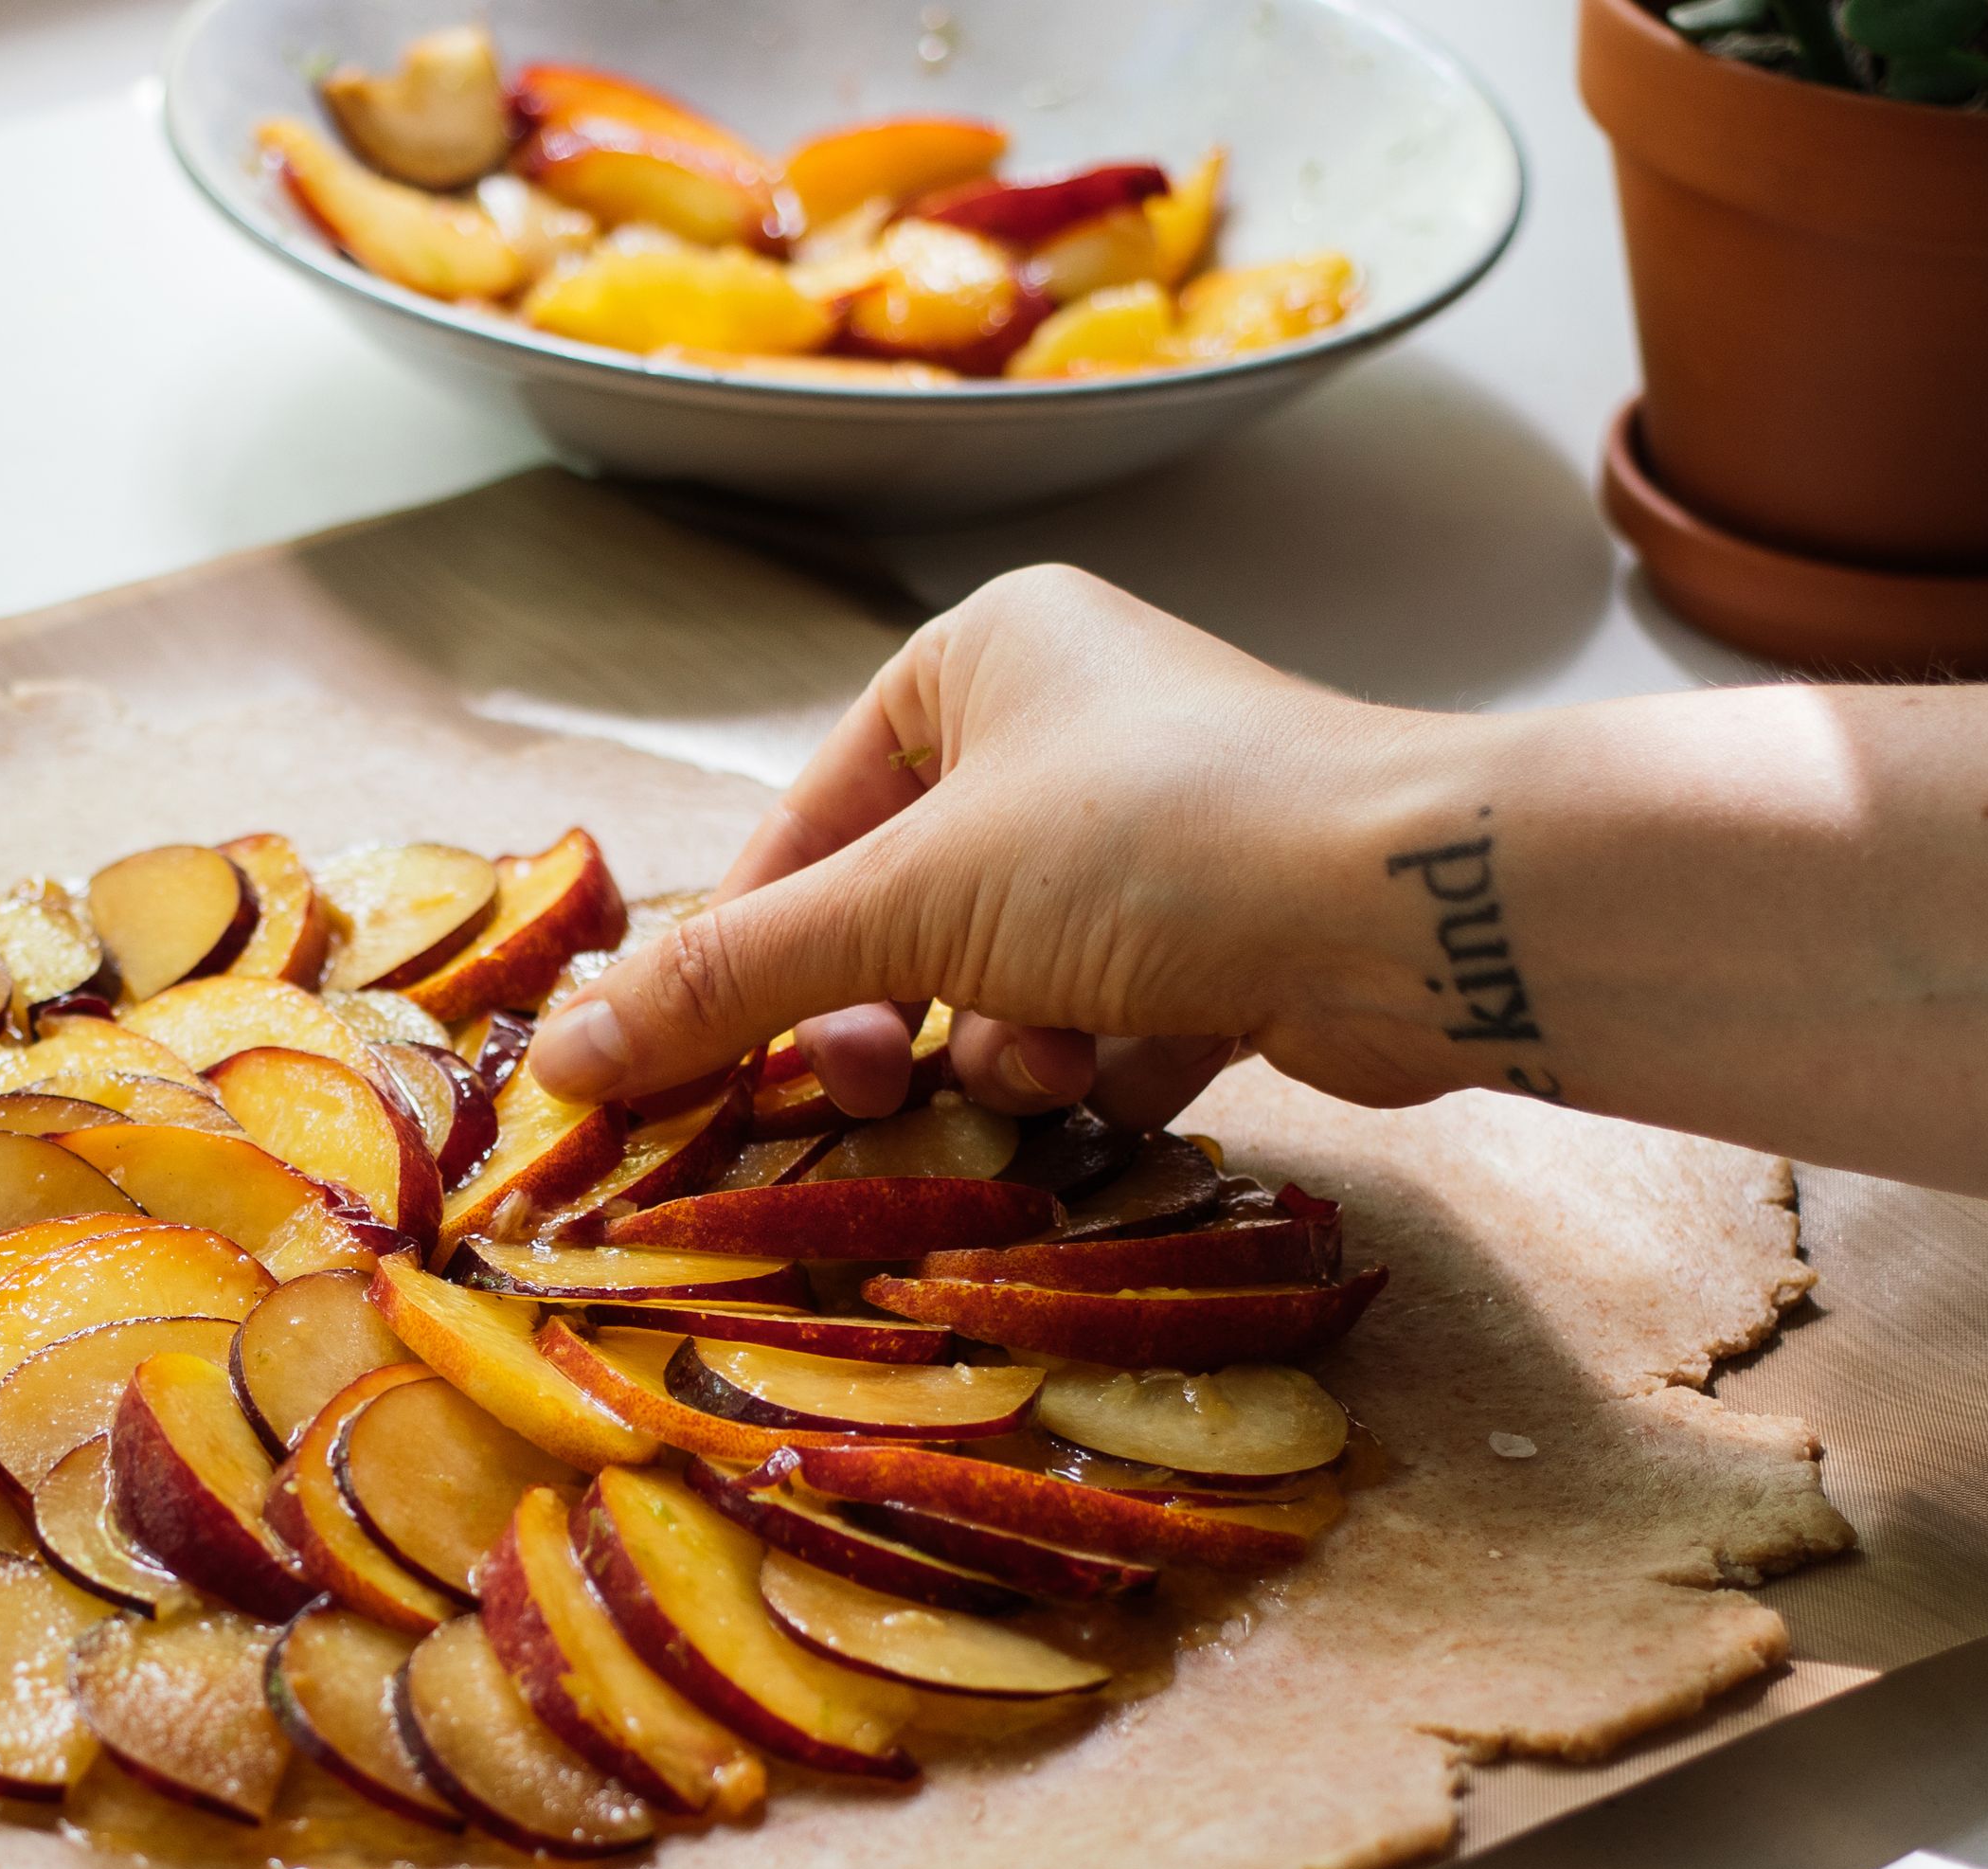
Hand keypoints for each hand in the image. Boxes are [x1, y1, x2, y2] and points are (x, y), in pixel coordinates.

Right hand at [524, 565, 1449, 1121]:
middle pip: (899, 914)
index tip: (695, 1073)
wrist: (1427, 909)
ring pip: (999, 985)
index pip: (803, 827)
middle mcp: (1066, 724)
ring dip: (1010, 1050)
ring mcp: (1152, 832)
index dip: (747, 956)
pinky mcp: (1227, 932)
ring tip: (1064, 1055)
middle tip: (869, 1090)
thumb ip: (731, 979)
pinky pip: (1105, 1024)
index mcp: (978, 659)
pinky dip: (1108, 1067)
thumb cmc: (1161, 846)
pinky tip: (1150, 1065)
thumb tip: (560, 1056)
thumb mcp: (911, 906)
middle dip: (893, 1017)